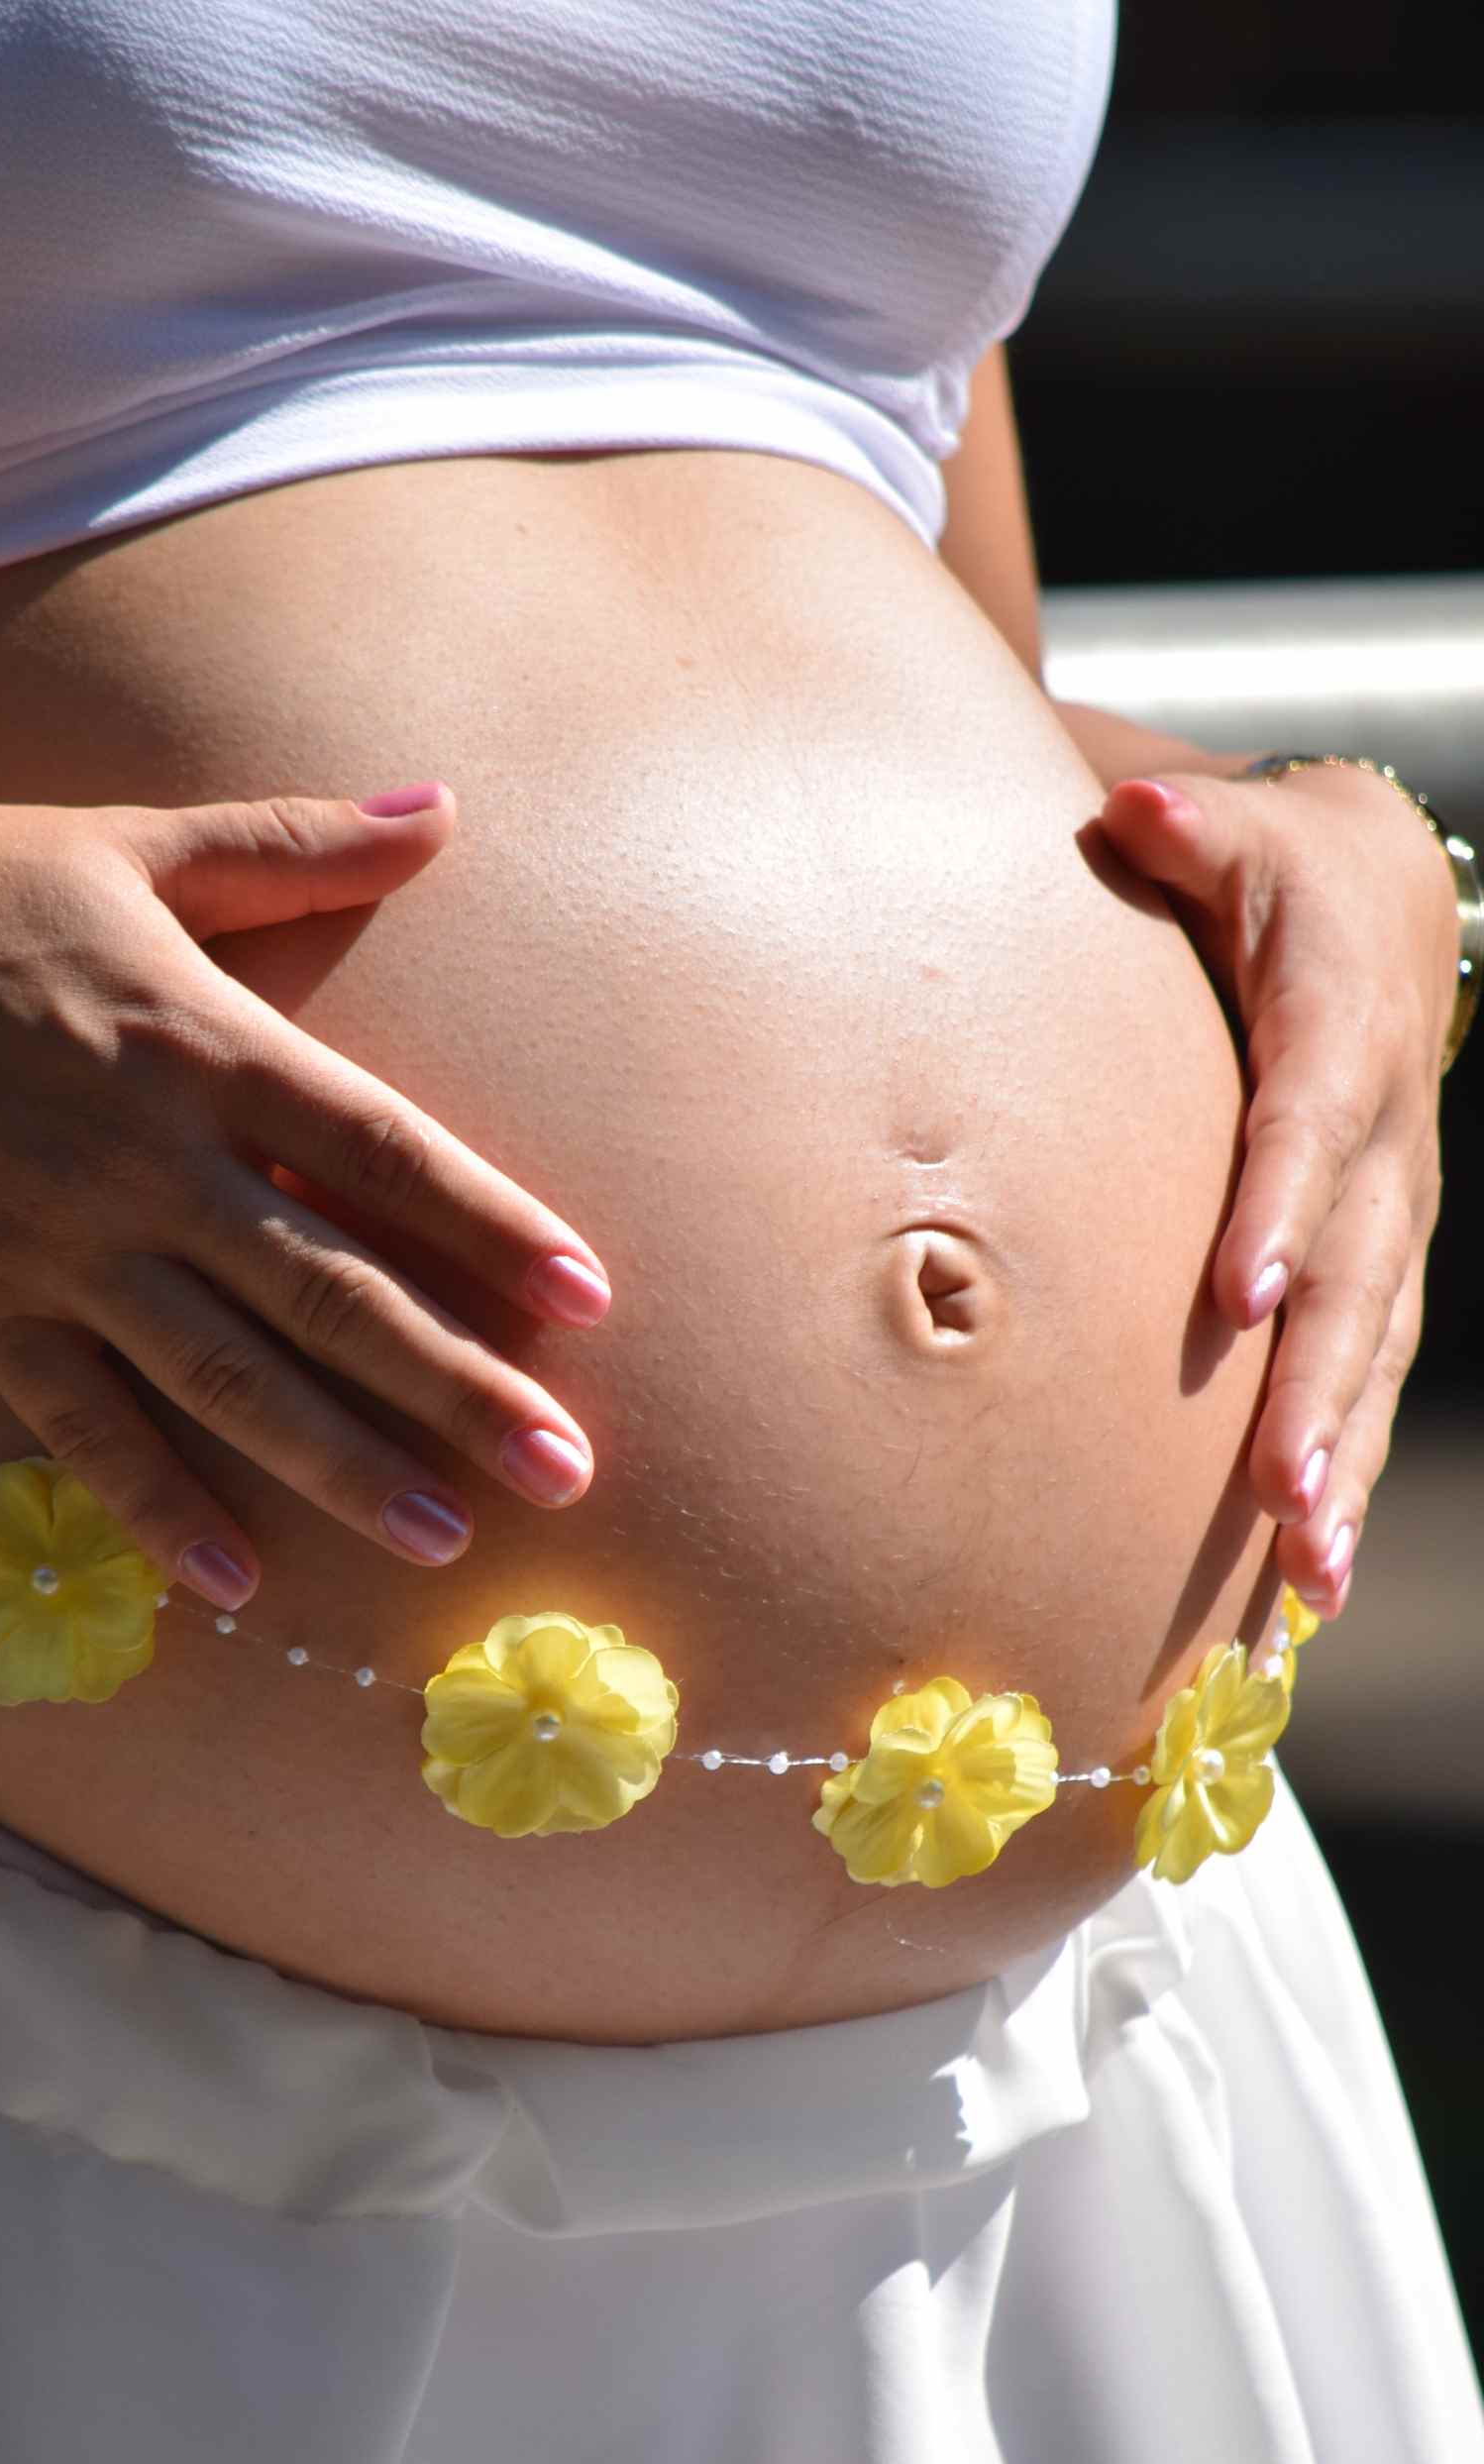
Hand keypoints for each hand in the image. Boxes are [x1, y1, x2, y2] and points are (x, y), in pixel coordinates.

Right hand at [0, 782, 612, 1606]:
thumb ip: (294, 846)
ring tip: (443, 1537)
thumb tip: (443, 808)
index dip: (492, 1225)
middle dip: (460, 1388)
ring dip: (344, 1466)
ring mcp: (65, 1248)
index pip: (383, 1149)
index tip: (588, 1301)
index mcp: (203, 1043)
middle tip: (565, 1470)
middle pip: (335, 1292)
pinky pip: (83, 1425)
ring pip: (230, 1379)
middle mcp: (151, 1162)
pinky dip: (155, 1504)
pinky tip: (233, 1578)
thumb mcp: (130, 845)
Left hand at [1097, 761, 1454, 1615]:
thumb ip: (1186, 836)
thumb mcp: (1238, 837)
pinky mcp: (1379, 1271)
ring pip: (1371, 1357)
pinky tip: (1311, 1589)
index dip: (1275, 1211)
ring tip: (1311, 1579)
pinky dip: (1343, 1477)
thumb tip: (1135, 813)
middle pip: (1352, 1281)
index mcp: (1334, 1043)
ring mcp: (1389, 1223)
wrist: (1384, 913)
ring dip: (1341, 1468)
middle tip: (1282, 1496)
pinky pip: (1366, 1382)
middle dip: (1318, 1393)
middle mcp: (1377, 1149)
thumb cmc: (1275, 882)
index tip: (1238, 1296)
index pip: (1302, 1131)